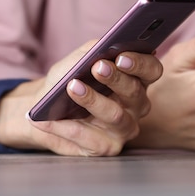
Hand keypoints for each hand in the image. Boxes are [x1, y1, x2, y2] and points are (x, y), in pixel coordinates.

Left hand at [0, 40, 162, 155]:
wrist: (43, 110)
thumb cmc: (66, 80)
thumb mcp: (77, 60)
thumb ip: (92, 50)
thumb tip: (103, 48)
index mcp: (137, 79)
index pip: (151, 70)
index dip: (140, 64)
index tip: (121, 57)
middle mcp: (136, 105)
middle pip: (136, 92)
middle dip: (116, 79)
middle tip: (98, 67)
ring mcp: (124, 128)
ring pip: (116, 116)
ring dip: (93, 101)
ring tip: (72, 88)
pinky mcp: (107, 147)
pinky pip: (91, 139)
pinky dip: (68, 127)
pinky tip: (50, 119)